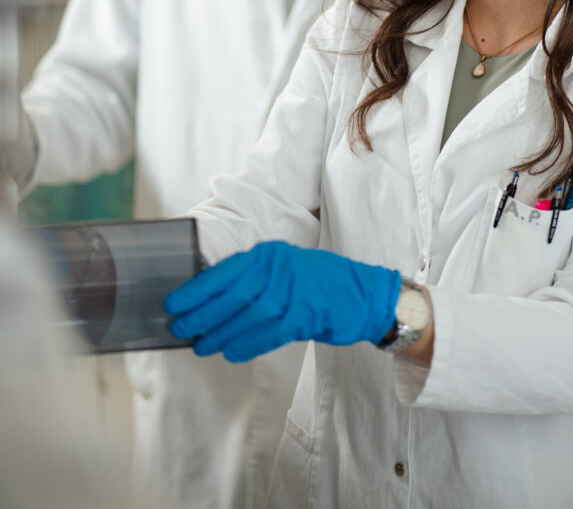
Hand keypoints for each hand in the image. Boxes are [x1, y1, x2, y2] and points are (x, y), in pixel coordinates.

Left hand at [164, 241, 400, 361]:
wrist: (364, 293)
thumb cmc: (319, 282)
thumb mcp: (284, 267)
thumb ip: (254, 277)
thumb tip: (213, 300)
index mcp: (269, 253)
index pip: (224, 271)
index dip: (197, 290)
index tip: (174, 303)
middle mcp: (278, 269)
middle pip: (231, 296)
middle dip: (201, 315)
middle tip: (180, 329)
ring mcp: (292, 292)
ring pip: (246, 317)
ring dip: (220, 334)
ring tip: (202, 346)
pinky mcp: (304, 315)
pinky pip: (267, 334)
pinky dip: (247, 345)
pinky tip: (231, 352)